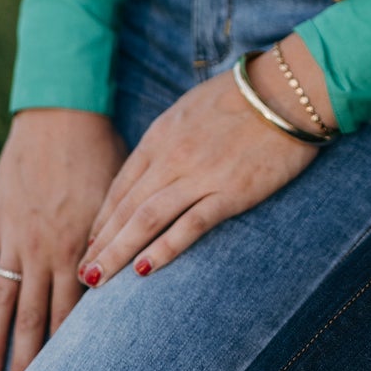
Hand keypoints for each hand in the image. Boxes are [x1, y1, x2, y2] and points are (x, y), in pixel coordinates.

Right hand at [0, 107, 125, 370]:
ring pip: (2, 300)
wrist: (63, 110)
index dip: (67, 350)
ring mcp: (15, 236)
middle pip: (34, 318)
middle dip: (29, 362)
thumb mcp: (116, 197)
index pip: (71, 312)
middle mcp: (44, 250)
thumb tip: (113, 278)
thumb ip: (110, 239)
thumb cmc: (101, 150)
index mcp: (78, 246)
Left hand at [81, 39, 332, 286]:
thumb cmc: (243, 96)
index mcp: (162, 135)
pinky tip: (144, 272)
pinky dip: (163, 250)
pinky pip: (189, 226)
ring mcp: (199, 175)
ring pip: (146, 220)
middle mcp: (172, 156)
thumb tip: (154, 162)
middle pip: (126, 207)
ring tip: (98, 279)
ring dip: (118, 252)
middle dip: (101, 243)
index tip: (91, 243)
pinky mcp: (229, 192)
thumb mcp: (192, 108)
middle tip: (83, 273)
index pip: (122, 184)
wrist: (287, 90)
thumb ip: (170, 137)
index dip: (103, 218)